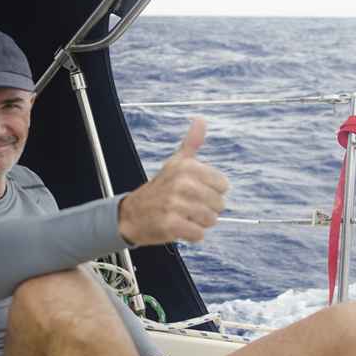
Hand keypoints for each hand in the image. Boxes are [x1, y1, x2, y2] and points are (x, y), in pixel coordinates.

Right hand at [118, 117, 229, 245]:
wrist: (132, 215)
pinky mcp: (170, 224)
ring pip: (210, 220)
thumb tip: (201, 120)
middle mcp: (181, 183)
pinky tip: (179, 228)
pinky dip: (191, 235)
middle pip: (219, 204)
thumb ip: (192, 143)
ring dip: (199, 223)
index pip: (223, 185)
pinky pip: (199, 234)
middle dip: (206, 210)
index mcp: (187, 166)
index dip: (211, 192)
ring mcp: (175, 204)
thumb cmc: (159, 189)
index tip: (193, 192)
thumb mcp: (175, 163)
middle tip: (186, 207)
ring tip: (182, 216)